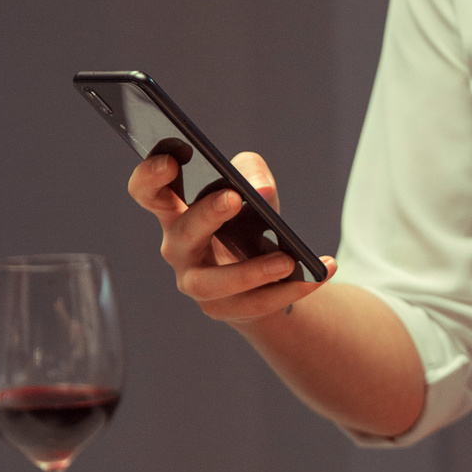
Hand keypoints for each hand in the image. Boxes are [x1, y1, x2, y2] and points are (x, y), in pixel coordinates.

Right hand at [128, 150, 335, 325]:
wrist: (262, 274)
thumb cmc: (247, 221)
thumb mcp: (251, 189)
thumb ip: (251, 173)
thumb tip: (260, 189)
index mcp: (176, 211)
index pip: (148, 192)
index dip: (150, 177)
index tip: (170, 161)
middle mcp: (178, 248)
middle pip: (183, 233)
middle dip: (206, 215)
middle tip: (234, 197)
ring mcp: (197, 284)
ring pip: (213, 283)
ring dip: (251, 270)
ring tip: (288, 260)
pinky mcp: (224, 310)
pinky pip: (256, 303)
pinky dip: (293, 288)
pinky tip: (322, 271)